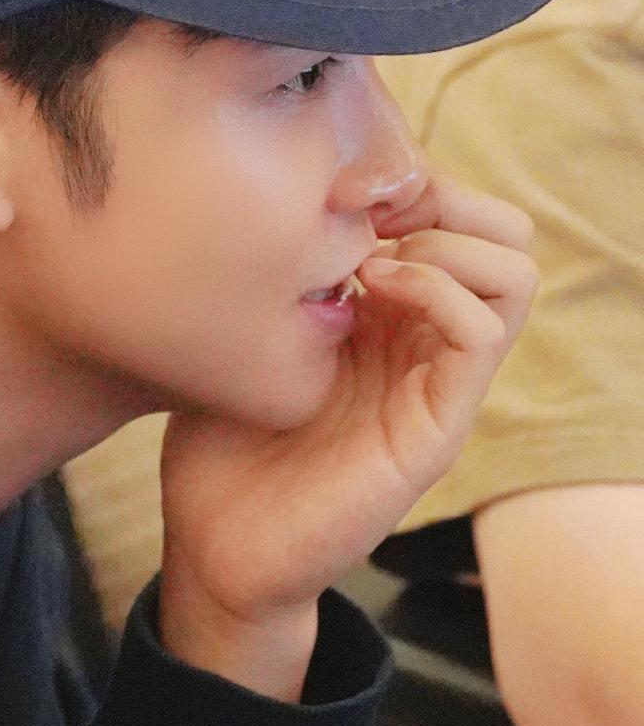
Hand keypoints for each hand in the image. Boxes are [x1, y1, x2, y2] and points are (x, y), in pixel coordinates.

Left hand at [158, 172, 537, 628]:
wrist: (216, 546)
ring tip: (368, 259)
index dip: (409, 179)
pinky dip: (437, 291)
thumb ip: (283, 275)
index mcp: (387, 316)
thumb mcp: (245, 336)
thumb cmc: (222, 441)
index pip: (453, 218)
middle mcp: (423, 342)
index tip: (338, 184)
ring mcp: (436, 384)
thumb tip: (293, 198)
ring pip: (511, 278)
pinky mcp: (434, 428)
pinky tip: (368, 290)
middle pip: (502, 237)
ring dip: (443, 243)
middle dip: (444, 198)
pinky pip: (480, 335)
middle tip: (368, 212)